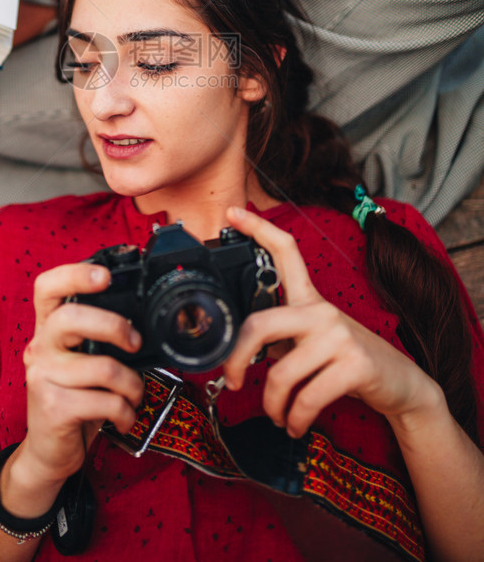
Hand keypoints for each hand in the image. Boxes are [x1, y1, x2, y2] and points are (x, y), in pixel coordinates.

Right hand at [19, 261, 144, 484]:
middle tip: (134, 342)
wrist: (49, 452)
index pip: (47, 287)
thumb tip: (142, 324)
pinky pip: (106, 402)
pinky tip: (123, 417)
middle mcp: (39, 347)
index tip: (105, 275)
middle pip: (71, 317)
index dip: (74, 274)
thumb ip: (98, 339)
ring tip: (134, 394)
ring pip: (102, 367)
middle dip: (114, 326)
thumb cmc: (75, 399)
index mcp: (48, 328)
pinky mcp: (53, 408)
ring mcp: (42, 377)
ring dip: (132, 384)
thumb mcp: (82, 362)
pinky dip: (126, 412)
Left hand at [222, 207, 439, 438]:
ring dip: (273, 405)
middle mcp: (322, 311)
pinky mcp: (354, 363)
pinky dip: (295, 418)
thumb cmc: (347, 362)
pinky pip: (307, 397)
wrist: (403, 384)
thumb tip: (237, 354)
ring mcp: (339, 335)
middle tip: (232, 381)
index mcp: (310, 300)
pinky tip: (296, 425)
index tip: (232, 211)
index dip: (257, 229)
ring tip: (278, 416)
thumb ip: (282, 338)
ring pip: (281, 373)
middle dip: (237, 358)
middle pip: (261, 324)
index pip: (285, 252)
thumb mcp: (314, 341)